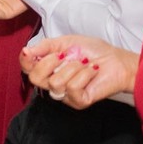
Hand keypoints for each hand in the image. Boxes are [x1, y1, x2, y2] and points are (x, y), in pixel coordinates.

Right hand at [20, 34, 137, 108]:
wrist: (117, 60)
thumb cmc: (94, 51)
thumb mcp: (65, 42)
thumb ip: (45, 46)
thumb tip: (27, 50)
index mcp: (48, 67)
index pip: (26, 68)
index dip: (25, 60)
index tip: (30, 52)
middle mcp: (53, 82)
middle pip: (34, 78)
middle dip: (49, 62)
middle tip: (64, 56)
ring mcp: (65, 94)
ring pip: (55, 82)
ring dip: (72, 67)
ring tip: (84, 64)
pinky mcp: (78, 101)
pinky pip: (72, 88)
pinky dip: (84, 75)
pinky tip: (91, 72)